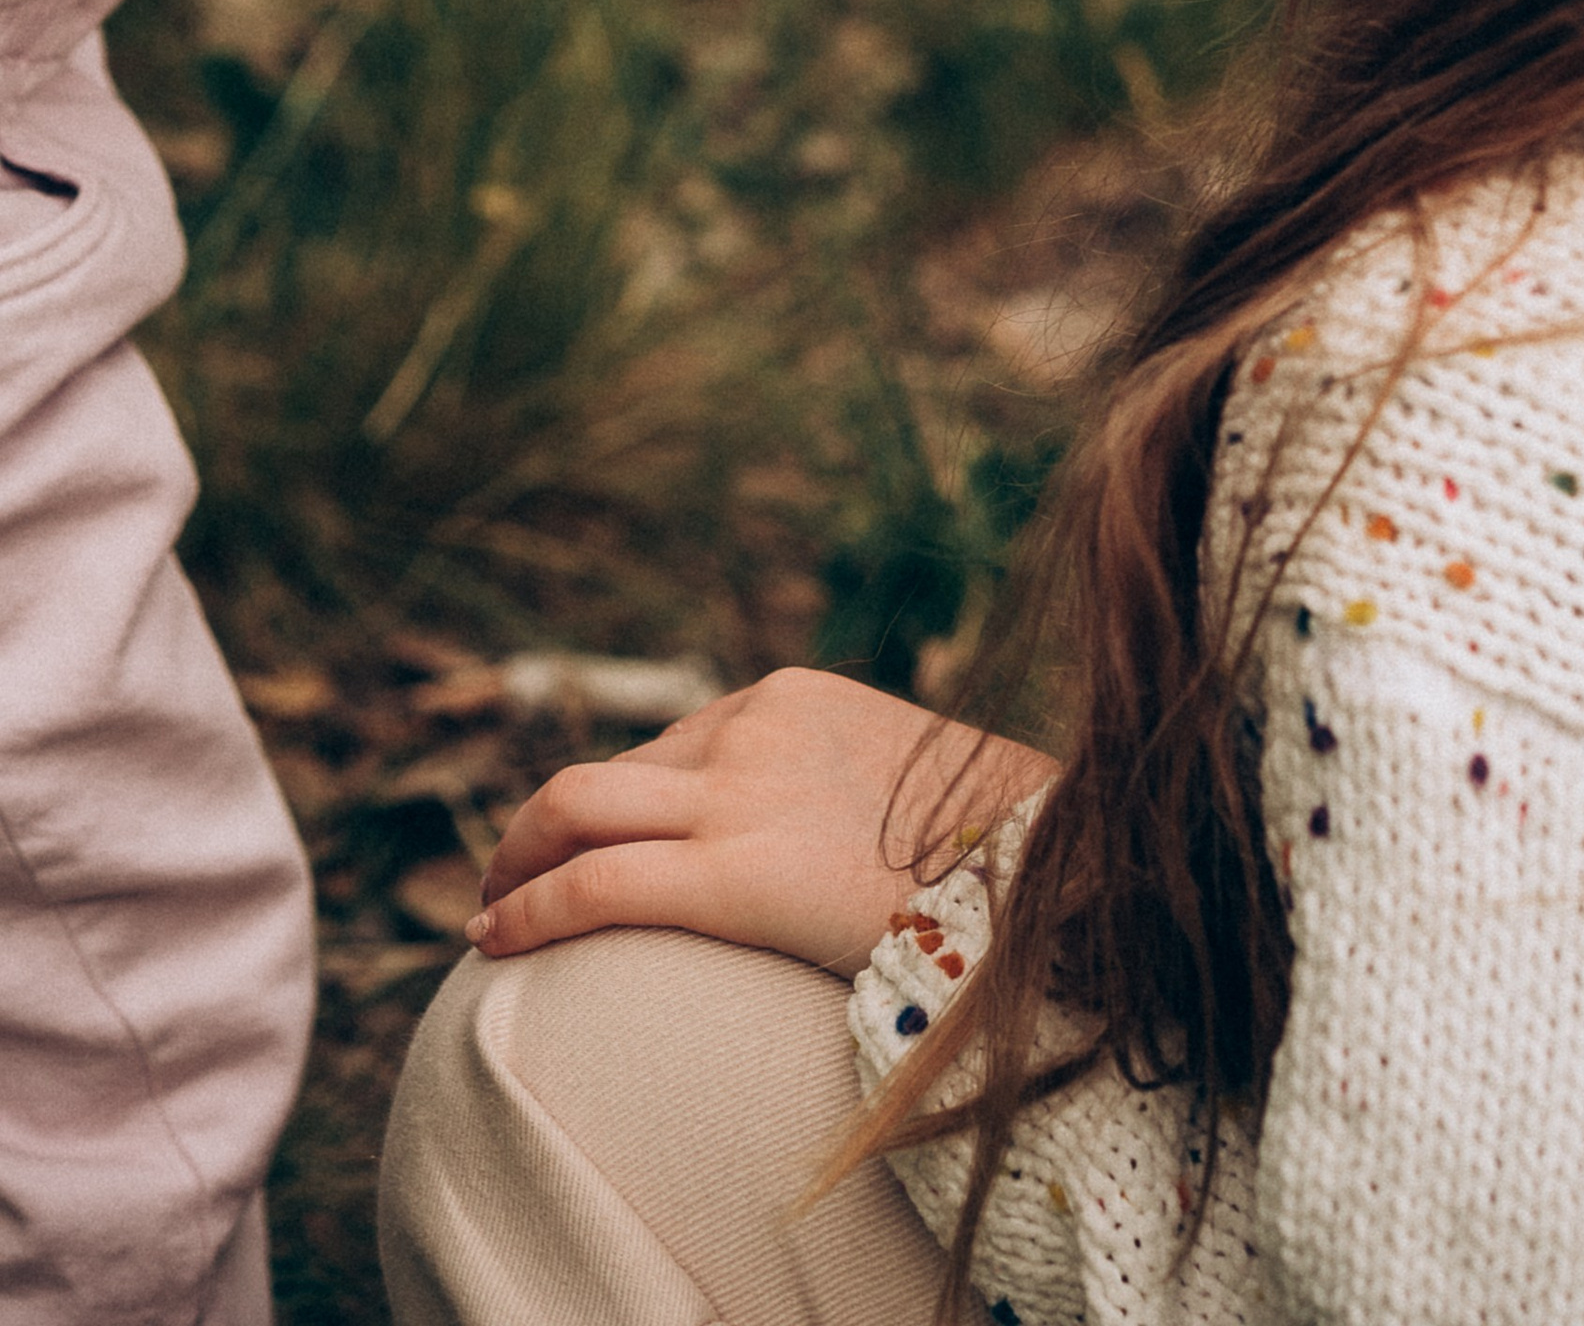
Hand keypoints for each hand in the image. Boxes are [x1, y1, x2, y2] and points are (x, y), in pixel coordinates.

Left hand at [467, 666, 1056, 976]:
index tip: (585, 846)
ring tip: (489, 913)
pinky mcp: (730, 871)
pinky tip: (492, 941)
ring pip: (574, 808)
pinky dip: (527, 908)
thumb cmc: (995, 847)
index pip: (673, 748)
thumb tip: (832, 854)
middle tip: (508, 879)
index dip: (614, 804)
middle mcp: (752, 728)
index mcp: (795, 700)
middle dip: (537, 825)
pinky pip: (591, 883)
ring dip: (514, 861)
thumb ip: (848, 798)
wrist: (1037, 869)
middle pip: (606, 772)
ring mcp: (738, 793)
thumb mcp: (909, 788)